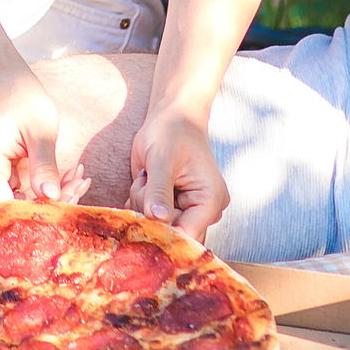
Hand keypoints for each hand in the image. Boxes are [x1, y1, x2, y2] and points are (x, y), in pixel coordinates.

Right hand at [0, 66, 87, 205]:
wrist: (5, 79)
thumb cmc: (23, 98)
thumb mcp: (41, 131)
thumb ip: (44, 166)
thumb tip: (52, 198)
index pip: (6, 207)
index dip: (36, 211)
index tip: (67, 199)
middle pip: (11, 206)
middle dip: (48, 202)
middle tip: (80, 184)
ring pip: (15, 200)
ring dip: (47, 195)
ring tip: (76, 178)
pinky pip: (15, 190)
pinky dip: (39, 187)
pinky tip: (65, 175)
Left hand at [126, 107, 227, 239]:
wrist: (171, 116)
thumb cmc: (172, 131)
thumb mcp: (163, 158)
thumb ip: (160, 189)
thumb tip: (157, 218)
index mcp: (209, 200)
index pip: (188, 234)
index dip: (163, 232)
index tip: (142, 218)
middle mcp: (202, 209)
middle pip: (172, 233)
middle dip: (150, 213)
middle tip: (146, 184)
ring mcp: (186, 207)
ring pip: (158, 225)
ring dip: (143, 204)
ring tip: (147, 177)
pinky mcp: (171, 204)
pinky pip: (151, 216)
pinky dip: (140, 202)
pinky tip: (144, 181)